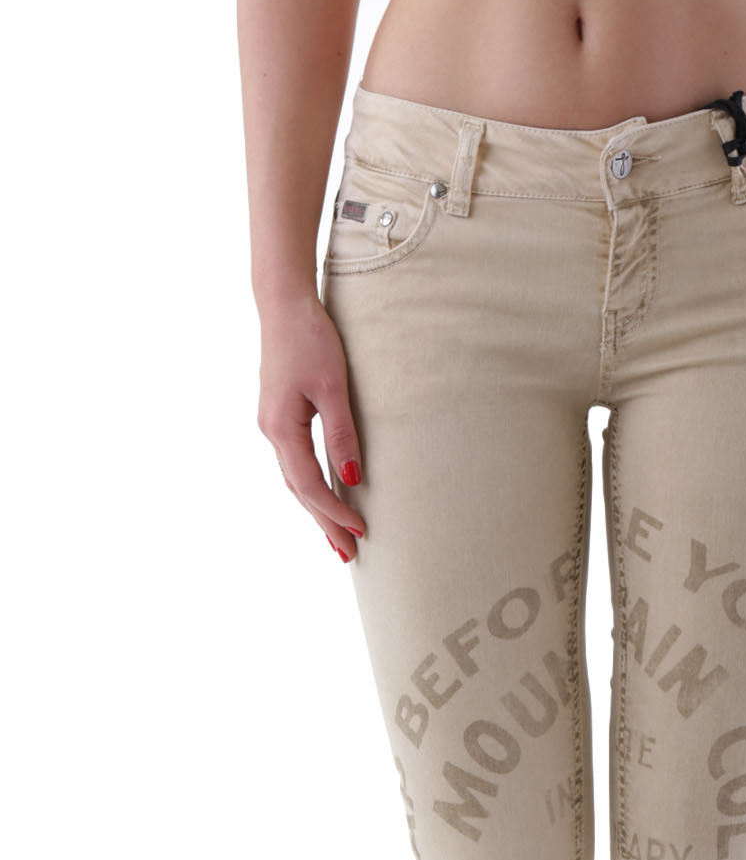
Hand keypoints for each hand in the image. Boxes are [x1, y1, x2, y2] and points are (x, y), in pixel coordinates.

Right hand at [256, 293, 367, 561]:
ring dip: (316, 509)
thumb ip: (342, 434)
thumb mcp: (334, 387)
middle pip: (299, 491)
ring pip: (295, 479)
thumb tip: (351, 479)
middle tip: (349, 555)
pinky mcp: (279, 416)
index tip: (360, 532)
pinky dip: (310, 487)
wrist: (283, 304)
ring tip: (337, 537)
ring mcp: (272, 424)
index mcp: (282, 428)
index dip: (334, 512)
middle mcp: (271, 431)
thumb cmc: (311, 339)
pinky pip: (294, 463)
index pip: (310, 485)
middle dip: (324, 523)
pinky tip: (323, 498)